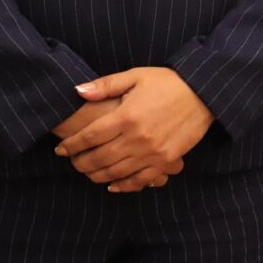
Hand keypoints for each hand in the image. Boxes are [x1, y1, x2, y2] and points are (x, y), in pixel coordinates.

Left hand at [53, 67, 214, 191]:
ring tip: (86, 172)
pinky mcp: (165, 161)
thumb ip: (105, 85)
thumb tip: (78, 91)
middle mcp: (137, 137)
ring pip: (116, 172)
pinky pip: (139, 180)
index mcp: (126, 115)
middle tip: (71, 162)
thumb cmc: (166, 81)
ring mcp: (152, 152)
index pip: (90, 136)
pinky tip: (112, 185)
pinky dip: (123, 186)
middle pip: (99, 158)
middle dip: (80, 162)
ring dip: (97, 175)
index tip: (61, 148)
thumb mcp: (135, 76)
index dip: (72, 145)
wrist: (202, 92)